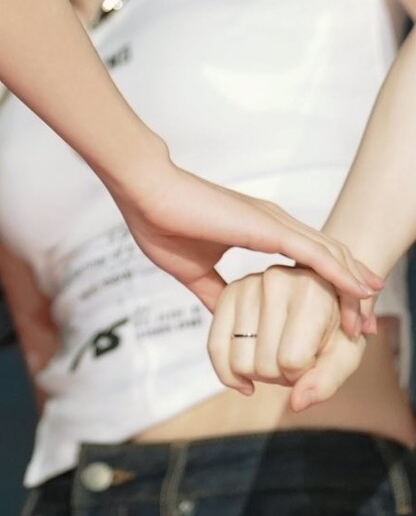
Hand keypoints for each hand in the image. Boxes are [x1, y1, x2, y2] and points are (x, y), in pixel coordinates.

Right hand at [111, 161, 382, 328]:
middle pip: (329, 258)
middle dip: (352, 292)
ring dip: (355, 288)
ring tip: (371, 318)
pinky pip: (317, 254)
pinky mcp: (270, 227)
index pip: (306, 260)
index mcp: (259, 230)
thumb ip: (215, 293)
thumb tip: (225, 319)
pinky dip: (343, 275)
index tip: (343, 316)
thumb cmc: (160, 223)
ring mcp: (275, 223)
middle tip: (368, 325)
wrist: (144, 191)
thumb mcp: (192, 271)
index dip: (329, 285)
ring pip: (331, 257)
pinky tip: (363, 291)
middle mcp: (275, 223)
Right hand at [207, 263, 367, 410]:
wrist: (323, 292)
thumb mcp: (347, 355)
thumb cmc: (339, 326)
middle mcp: (274, 281)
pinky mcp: (228, 293)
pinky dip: (228, 373)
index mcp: (310, 293)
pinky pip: (214, 346)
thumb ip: (326, 381)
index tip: (314, 361)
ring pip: (239, 362)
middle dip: (281, 376)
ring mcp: (246, 285)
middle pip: (264, 365)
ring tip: (276, 355)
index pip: (291, 361)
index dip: (303, 375)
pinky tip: (245, 379)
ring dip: (259, 373)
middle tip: (296, 360)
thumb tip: (296, 404)